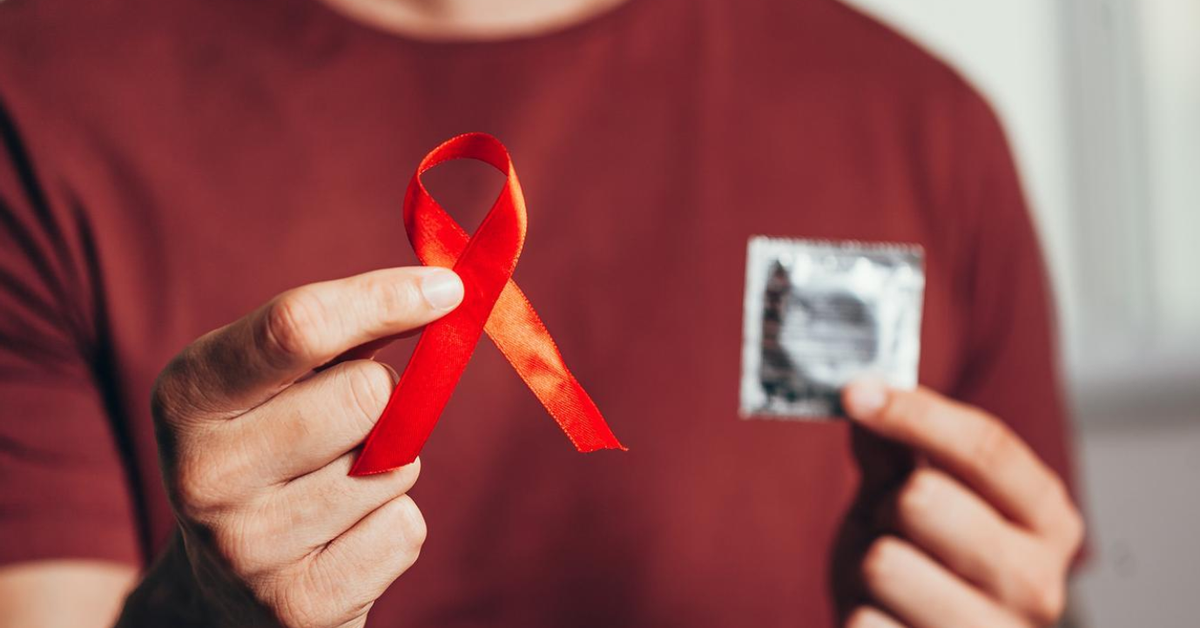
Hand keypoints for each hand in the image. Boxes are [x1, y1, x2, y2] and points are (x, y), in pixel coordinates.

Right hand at [122, 267, 463, 627]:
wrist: (229, 587)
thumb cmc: (277, 448)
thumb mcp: (282, 381)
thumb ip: (350, 330)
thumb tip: (444, 286)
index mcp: (187, 394)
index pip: (298, 326)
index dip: (385, 299)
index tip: (448, 289)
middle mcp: (201, 473)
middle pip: (365, 395)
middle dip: (387, 399)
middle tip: (355, 422)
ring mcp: (246, 548)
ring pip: (394, 467)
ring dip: (390, 468)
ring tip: (334, 487)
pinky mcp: (298, 607)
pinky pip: (404, 530)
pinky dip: (394, 525)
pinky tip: (344, 537)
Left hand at [836, 383, 1083, 627]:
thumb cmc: (924, 572)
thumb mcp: (912, 501)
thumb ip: (895, 448)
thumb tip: (867, 389)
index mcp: (1047, 522)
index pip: (985, 448)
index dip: (915, 413)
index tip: (856, 392)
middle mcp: (1038, 583)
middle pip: (921, 498)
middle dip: (886, 507)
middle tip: (893, 530)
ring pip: (884, 561)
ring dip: (865, 565)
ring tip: (886, 583)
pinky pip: (863, 622)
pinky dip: (857, 616)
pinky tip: (883, 622)